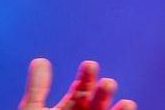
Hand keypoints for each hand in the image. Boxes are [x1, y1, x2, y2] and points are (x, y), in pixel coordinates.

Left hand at [18, 58, 135, 109]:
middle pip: (97, 103)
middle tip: (107, 84)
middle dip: (103, 94)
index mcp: (70, 107)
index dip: (87, 77)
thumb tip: (41, 60)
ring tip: (126, 103)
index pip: (81, 89)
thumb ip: (38, 89)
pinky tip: (126, 108)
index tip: (90, 65)